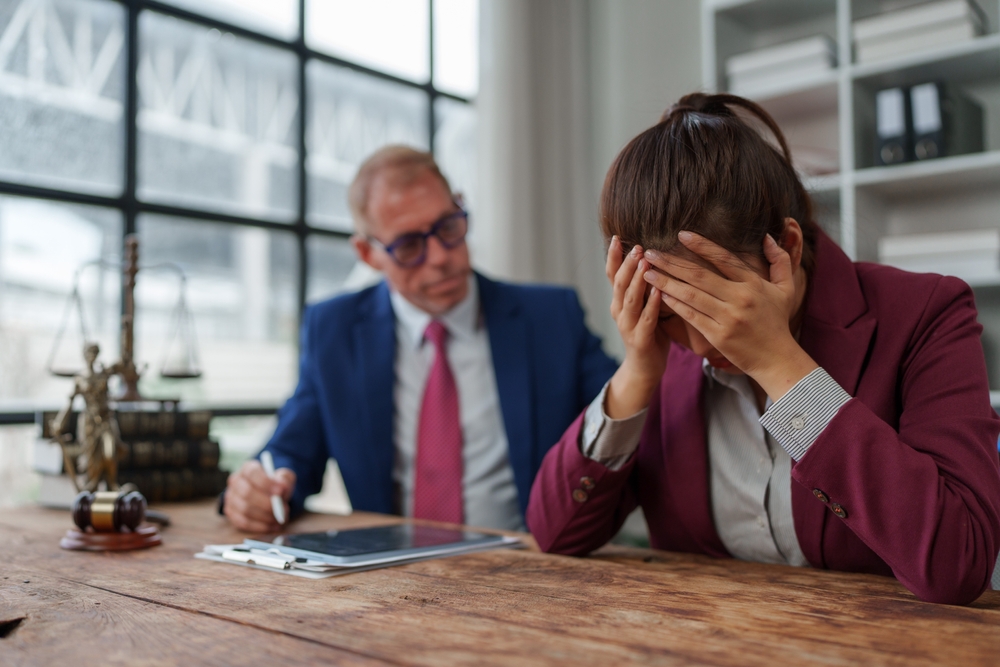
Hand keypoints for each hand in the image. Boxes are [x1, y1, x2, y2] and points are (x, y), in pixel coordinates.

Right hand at [223, 459, 295, 532]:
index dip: (266, 482)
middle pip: (247, 493)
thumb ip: (285, 479)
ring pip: (245, 510)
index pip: (252, 473)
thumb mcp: (284, 478)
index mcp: (248, 468)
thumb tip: (283, 487)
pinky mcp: (231, 513)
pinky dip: (259, 526)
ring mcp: (231, 498)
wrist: (269, 495)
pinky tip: (272, 525)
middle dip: (267, 503)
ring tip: (280, 519)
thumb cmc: (276, 485)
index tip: (280, 491)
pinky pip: (243, 522)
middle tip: (283, 509)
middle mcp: (236, 481)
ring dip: (265, 516)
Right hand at [605, 236, 670, 418]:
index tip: (617, 237)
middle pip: (618, 283)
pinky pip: (646, 319)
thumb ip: (641, 287)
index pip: (611, 275)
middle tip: (636, 246)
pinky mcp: (640, 340)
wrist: (644, 369)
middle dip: (627, 264)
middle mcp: (618, 312)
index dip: (613, 257)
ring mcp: (628, 326)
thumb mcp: (641, 307)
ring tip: (645, 262)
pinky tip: (659, 291)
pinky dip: (652, 304)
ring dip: (637, 280)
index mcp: (618, 302)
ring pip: (629, 299)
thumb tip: (649, 258)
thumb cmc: (648, 333)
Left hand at [642, 231, 816, 401]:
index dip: (701, 245)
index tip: (680, 234)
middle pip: (699, 275)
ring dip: (666, 282)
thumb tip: (767, 237)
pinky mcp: (718, 336)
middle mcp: (740, 297)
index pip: (723, 258)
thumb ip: (780, 260)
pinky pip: (691, 316)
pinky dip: (675, 304)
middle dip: (671, 262)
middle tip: (650, 253)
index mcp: (753, 283)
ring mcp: (728, 317)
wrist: (777, 358)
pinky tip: (660, 295)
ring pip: (691, 295)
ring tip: (647, 273)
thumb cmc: (777, 322)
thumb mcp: (786, 289)